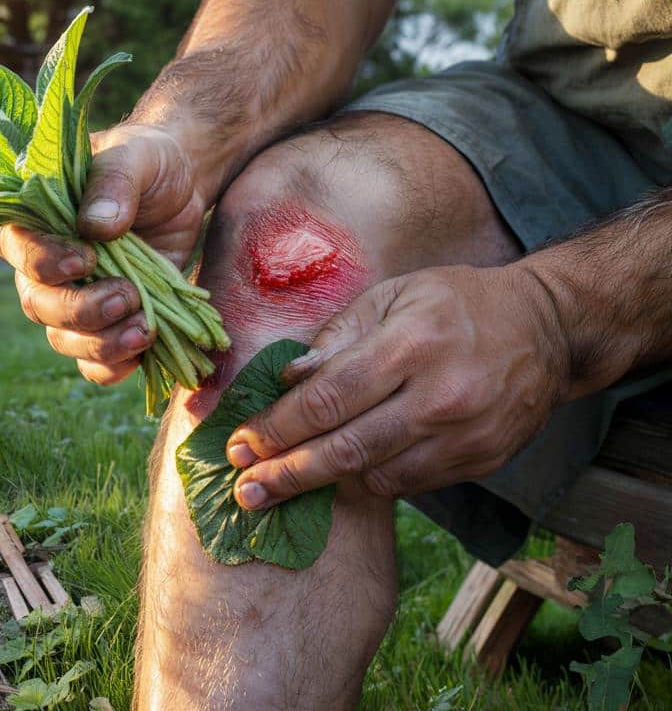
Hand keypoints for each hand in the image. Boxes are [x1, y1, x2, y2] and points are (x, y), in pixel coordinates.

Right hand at [0, 124, 210, 384]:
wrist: (185, 185)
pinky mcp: (107, 325)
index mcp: (35, 221)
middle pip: (39, 305)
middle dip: (81, 311)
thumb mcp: (134, 156)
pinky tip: (143, 351)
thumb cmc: (148, 163)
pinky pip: (94, 364)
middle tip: (128, 296)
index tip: (88, 259)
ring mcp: (74, 301)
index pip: (19, 251)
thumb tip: (96, 226)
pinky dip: (114, 367)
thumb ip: (113, 183)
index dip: (47, 263)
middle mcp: (44, 268)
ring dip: (102, 344)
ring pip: (65, 340)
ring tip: (146, 328)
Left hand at [225, 264, 569, 507]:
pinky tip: (343, 472)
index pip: (327, 400)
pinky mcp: (481, 461)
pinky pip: (409, 484)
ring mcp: (465, 435)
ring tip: (280, 486)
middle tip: (245, 491)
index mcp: (410, 345)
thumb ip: (337, 337)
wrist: (547, 329)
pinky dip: (370, 480)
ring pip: (375, 476)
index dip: (277, 428)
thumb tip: (289, 379)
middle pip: (345, 449)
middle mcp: (440, 395)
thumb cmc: (455, 304)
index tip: (240, 446)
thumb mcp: (393, 295)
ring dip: (323, 483)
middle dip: (286, 474)